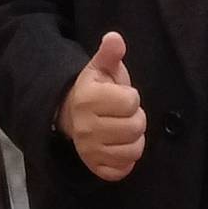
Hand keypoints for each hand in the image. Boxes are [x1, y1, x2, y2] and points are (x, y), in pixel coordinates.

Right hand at [62, 31, 147, 179]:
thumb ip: (110, 53)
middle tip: (124, 114)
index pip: (131, 101)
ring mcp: (89, 150)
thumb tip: (115, 39)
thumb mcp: (101, 68)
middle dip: (136, 119)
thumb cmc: (95, 89)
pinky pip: (122, 170)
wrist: (71, 114)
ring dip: (135, 140)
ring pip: (133, 151)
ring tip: (124, 129)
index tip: (121, 96)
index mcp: (88, 99)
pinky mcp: (94, 167)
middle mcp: (86, 127)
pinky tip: (119, 147)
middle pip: (135, 127)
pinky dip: (126, 161)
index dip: (132, 97)